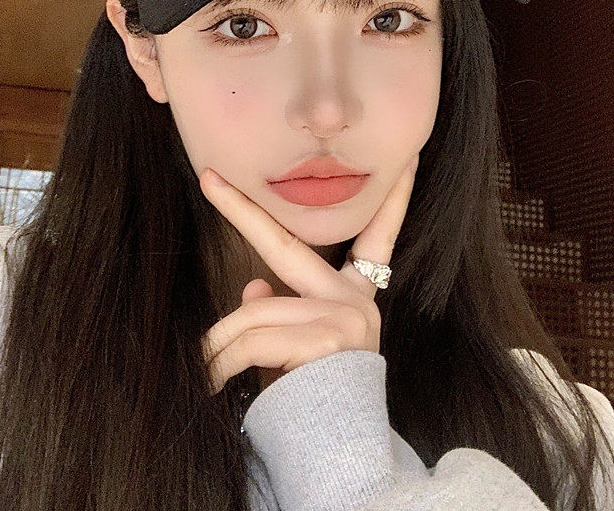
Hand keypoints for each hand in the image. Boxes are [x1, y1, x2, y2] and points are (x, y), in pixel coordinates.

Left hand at [198, 153, 419, 395]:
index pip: (381, 234)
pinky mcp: (330, 336)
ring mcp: (346, 314)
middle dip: (242, 208)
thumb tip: (251, 290)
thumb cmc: (319, 398)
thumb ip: (282, 313)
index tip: (408, 159)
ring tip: (205, 368)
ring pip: (252, 312)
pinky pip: (252, 339)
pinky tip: (213, 380)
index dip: (396, 196)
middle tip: (206, 178)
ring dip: (219, 344)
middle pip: (284, 246)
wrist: (341, 453)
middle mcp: (358, 299)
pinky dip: (222, 361)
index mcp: (357, 296)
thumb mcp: (303, 351)